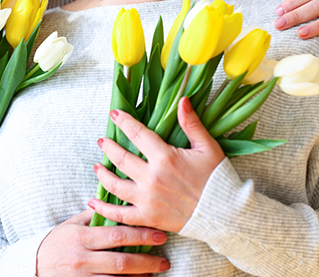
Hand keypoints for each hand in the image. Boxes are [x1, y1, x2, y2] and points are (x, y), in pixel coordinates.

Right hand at [36, 210, 169, 276]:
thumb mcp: (71, 226)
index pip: (116, 235)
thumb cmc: (56, 243)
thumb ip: (94, 216)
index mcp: (81, 238)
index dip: (140, 235)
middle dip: (147, 261)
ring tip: (155, 272)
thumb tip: (118, 204)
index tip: (159, 235)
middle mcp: (82, 259)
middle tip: (164, 259)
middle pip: (121, 262)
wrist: (33, 266)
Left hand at [89, 98, 224, 233]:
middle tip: (102, 141)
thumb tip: (182, 99)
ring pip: (115, 185)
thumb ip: (191, 123)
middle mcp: (152, 178)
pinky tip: (93, 202)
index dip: (124, 122)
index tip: (114, 114)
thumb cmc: (218, 179)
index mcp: (165, 157)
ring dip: (103, 174)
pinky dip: (104, 209)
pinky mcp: (148, 218)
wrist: (226, 214)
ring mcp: (147, 200)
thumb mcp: (208, 147)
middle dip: (108, 147)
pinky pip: (120, 215)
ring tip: (97, 167)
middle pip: (121, 158)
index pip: (137, 134)